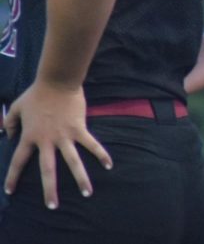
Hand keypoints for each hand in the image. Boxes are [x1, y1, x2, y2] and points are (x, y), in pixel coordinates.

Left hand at [3, 80, 112, 207]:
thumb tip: (7, 134)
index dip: (12, 177)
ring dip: (80, 179)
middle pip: (47, 170)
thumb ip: (9, 122)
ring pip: (73, 162)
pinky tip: (109, 165)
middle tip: (52, 207)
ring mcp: (65, 136)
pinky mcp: (80, 129)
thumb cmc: (36, 93)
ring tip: (87, 193)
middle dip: (49, 190)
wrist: (58, 81)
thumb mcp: (16, 107)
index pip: (18, 161)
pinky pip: (92, 144)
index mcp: (30, 136)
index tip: (10, 191)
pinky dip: (100, 155)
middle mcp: (47, 141)